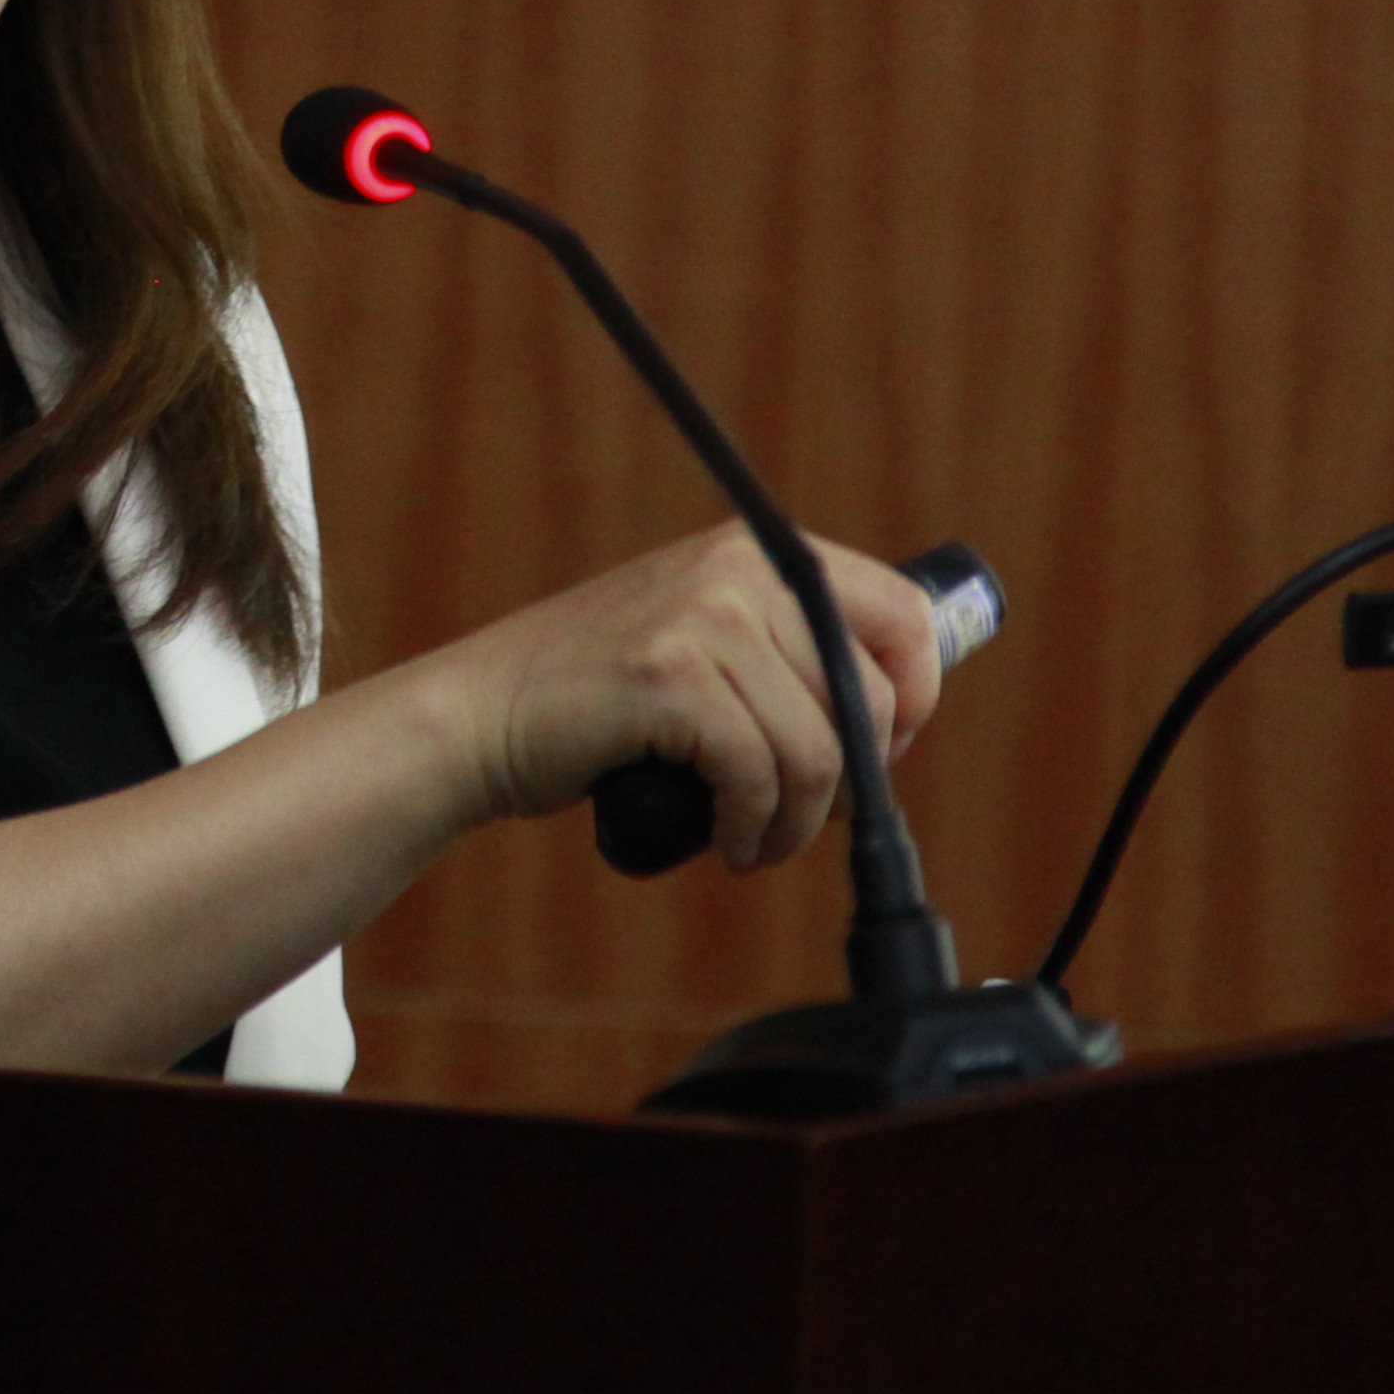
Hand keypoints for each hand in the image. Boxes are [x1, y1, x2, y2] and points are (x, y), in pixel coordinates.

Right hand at [410, 522, 947, 873]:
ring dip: (797, 823)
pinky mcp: (669, 677)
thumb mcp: (704, 639)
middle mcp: (739, 568)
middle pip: (872, 696)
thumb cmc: (598, 699)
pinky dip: (753, 829)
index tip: (876, 755)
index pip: (905, 614)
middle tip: (801, 817)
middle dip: (852, 782)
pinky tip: (725, 840)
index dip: (913, 700)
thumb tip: (899, 715)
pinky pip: (761, 776)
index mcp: (760, 552)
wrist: (480, 715)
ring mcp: (702, 617)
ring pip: (822, 750)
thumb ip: (785, 648)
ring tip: (756, 842)